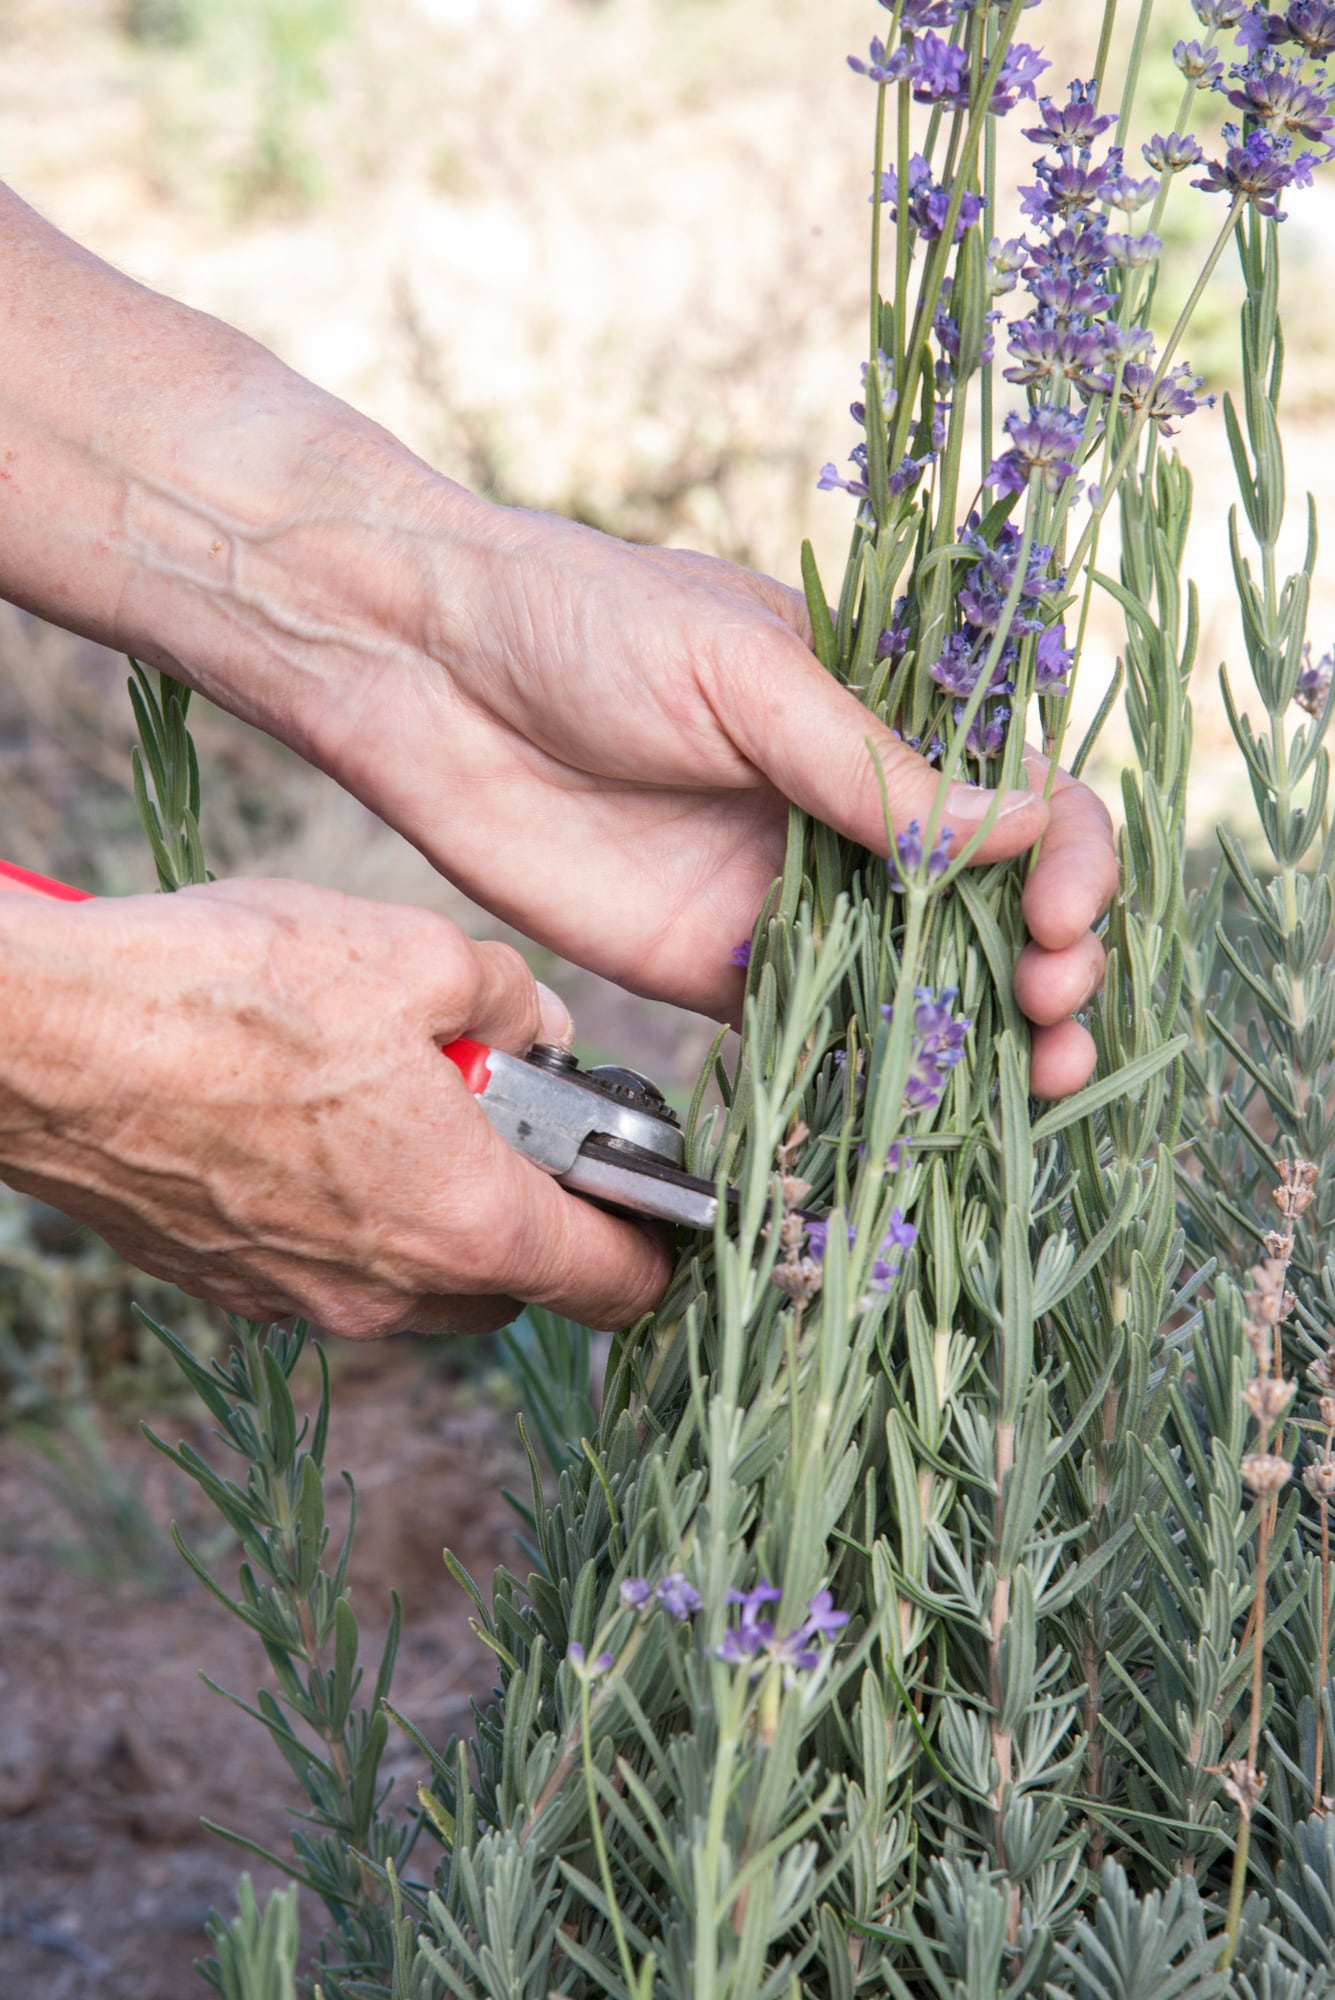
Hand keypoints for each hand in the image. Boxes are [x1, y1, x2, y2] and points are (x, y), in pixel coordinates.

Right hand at [0, 882, 670, 1335]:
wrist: (47, 1043)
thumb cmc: (228, 994)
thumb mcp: (414, 952)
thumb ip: (508, 999)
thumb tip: (533, 1024)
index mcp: (463, 1222)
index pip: (613, 1283)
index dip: (655, 1246)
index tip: (658, 1204)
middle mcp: (388, 1292)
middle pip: (512, 1281)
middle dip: (528, 1205)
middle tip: (501, 1107)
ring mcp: (299, 1299)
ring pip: (416, 1276)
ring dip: (432, 1204)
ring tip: (389, 1094)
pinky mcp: (226, 1282)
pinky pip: (328, 1261)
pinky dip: (348, 1207)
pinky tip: (309, 1115)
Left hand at [308, 511, 1117, 1089]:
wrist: (425, 673)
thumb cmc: (586, 621)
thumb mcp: (742, 669)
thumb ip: (866, 765)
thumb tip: (1021, 828)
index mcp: (882, 719)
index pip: (1023, 794)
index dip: (1068, 858)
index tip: (1057, 910)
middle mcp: (852, 818)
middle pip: (992, 906)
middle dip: (1050, 962)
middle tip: (1052, 1007)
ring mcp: (790, 899)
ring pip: (921, 981)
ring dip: (988, 1036)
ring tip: (1034, 1081)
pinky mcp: (715, 968)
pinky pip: (816, 1033)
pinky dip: (873, 1078)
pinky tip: (919, 1116)